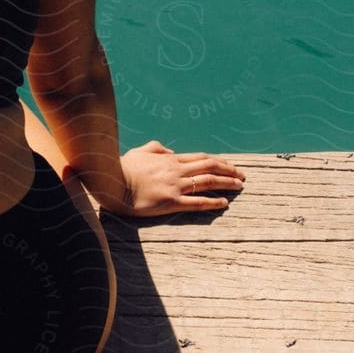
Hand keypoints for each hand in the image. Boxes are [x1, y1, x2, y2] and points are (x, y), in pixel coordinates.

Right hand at [116, 141, 245, 217]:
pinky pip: (196, 202)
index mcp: (169, 159)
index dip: (218, 161)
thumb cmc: (121, 167)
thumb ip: (155, 148)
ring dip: (226, 183)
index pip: (200, 158)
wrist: (110, 181)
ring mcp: (174, 186)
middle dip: (228, 170)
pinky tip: (224, 203)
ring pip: (207, 181)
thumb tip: (169, 150)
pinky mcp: (170, 202)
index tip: (230, 165)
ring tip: (240, 186)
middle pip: (209, 167)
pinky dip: (213, 202)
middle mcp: (175, 170)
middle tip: (243, 175)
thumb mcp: (138, 152)